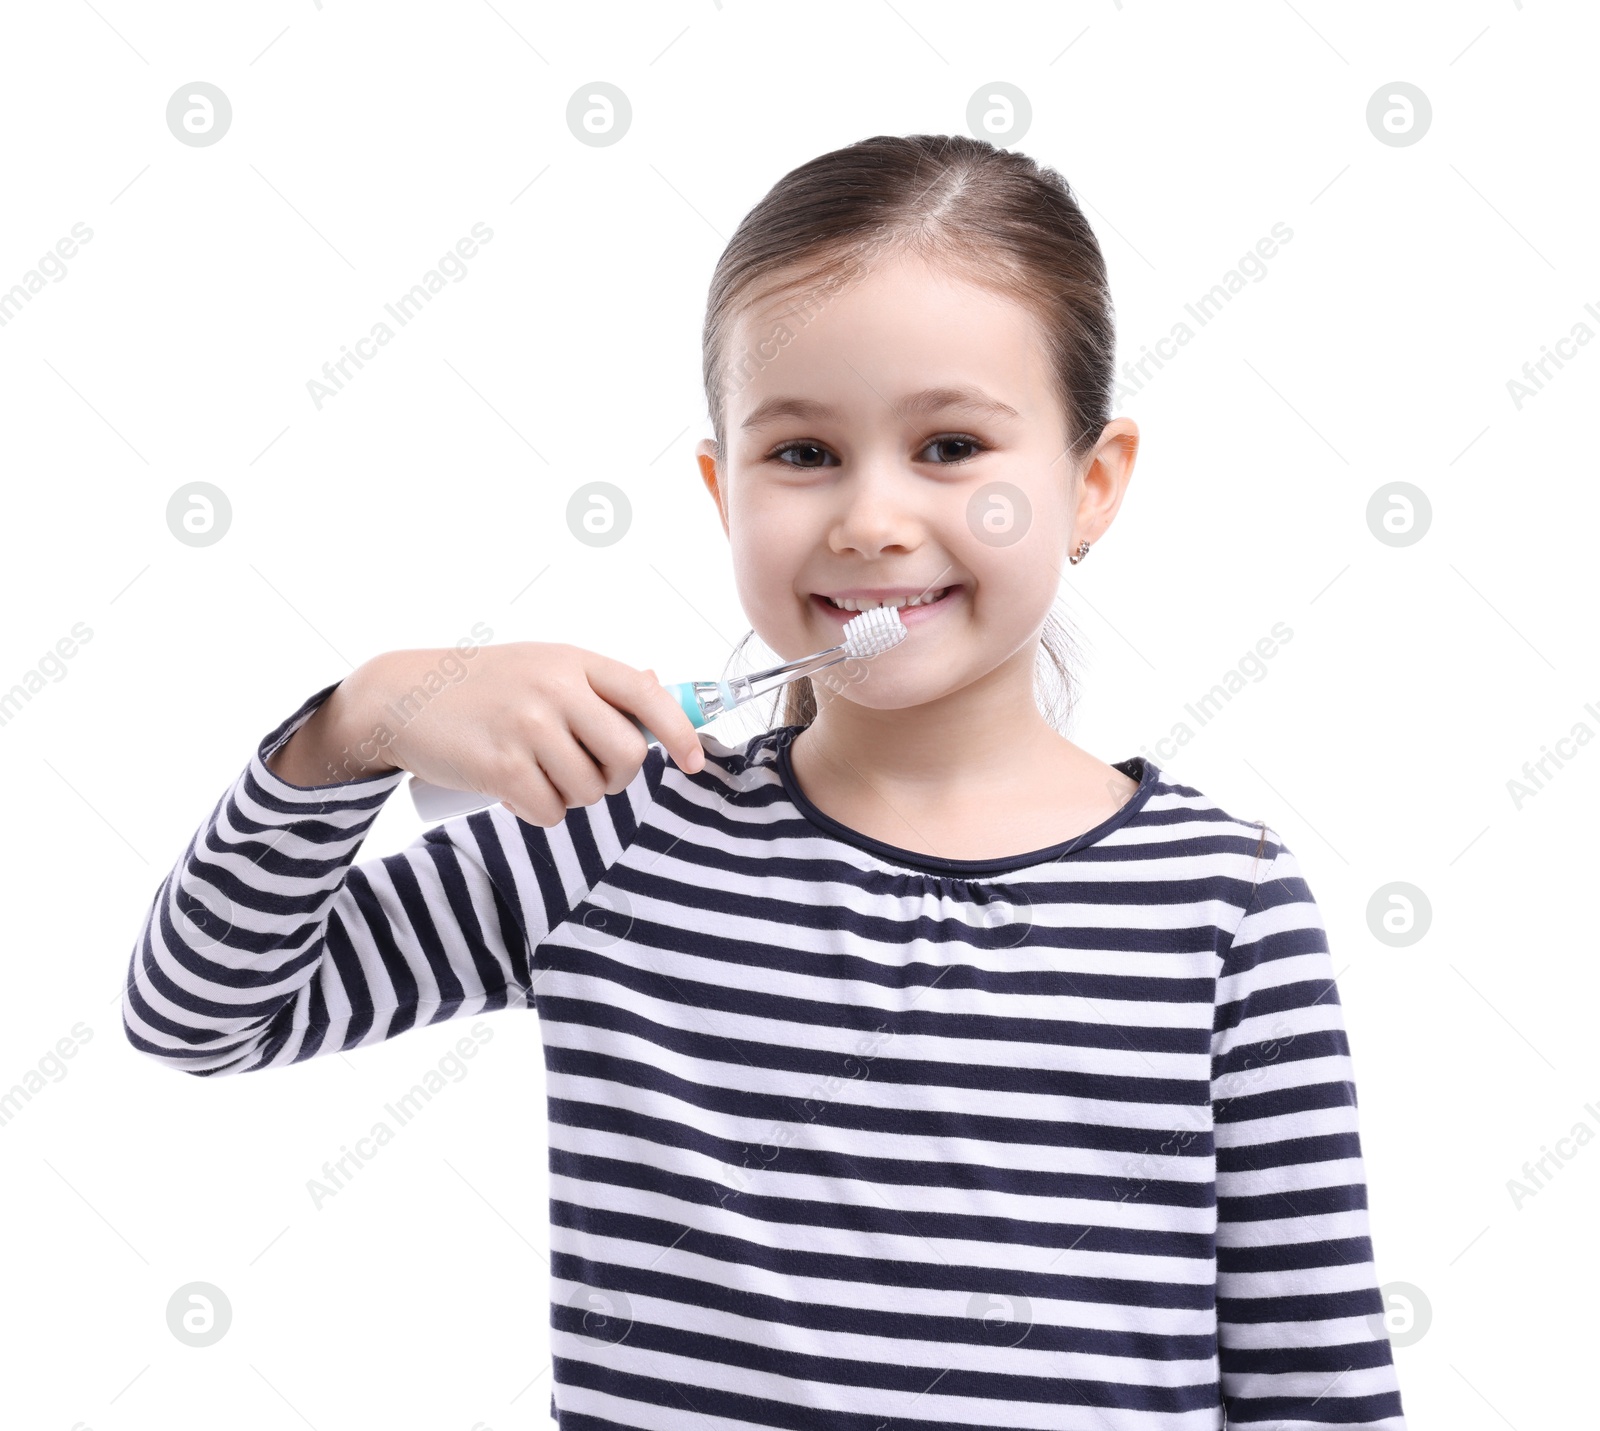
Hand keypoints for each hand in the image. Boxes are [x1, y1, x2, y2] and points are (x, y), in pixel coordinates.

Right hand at [355, 642, 704, 826]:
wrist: (403, 697)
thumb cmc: (482, 685)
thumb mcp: (543, 665)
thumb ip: (597, 682)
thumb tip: (660, 687)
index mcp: (574, 662)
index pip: (647, 696)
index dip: (679, 732)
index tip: (693, 761)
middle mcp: (556, 689)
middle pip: (627, 756)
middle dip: (615, 778)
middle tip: (587, 774)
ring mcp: (528, 727)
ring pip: (589, 791)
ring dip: (570, 796)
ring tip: (536, 773)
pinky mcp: (502, 766)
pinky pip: (550, 812)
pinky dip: (536, 811)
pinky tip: (512, 788)